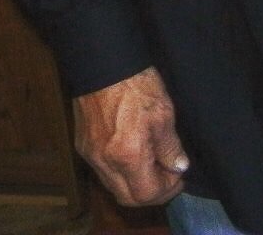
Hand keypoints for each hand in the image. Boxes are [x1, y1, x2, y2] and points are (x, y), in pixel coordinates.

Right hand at [72, 66, 189, 206]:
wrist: (104, 65)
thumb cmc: (135, 84)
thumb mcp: (164, 112)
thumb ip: (171, 146)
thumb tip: (178, 166)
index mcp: (128, 154)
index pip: (147, 193)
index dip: (167, 189)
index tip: (179, 175)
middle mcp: (105, 161)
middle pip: (128, 197)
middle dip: (152, 192)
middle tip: (169, 176)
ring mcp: (91, 156)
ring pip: (115, 187)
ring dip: (136, 184)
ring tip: (154, 165)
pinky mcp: (83, 147)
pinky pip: (104, 172)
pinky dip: (122, 173)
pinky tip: (135, 157)